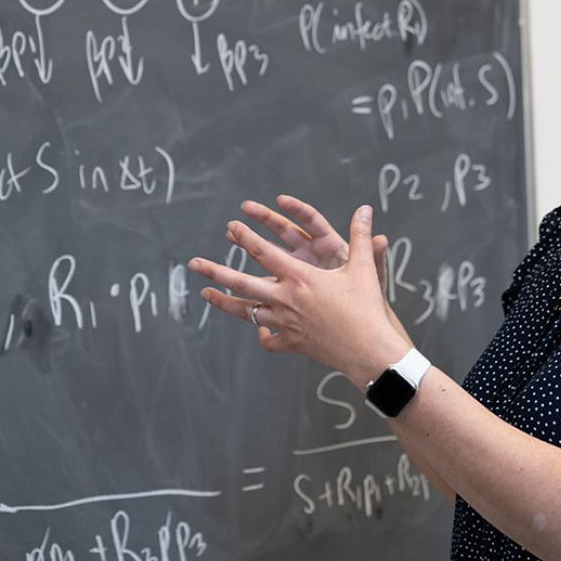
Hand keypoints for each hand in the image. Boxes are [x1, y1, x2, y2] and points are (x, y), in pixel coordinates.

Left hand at [189, 205, 408, 387]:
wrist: (368, 350)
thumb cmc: (366, 308)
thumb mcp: (363, 269)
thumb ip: (360, 236)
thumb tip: (365, 209)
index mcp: (299, 277)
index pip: (264, 252)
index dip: (246, 237)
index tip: (231, 226)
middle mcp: (285, 299)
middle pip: (241, 283)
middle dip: (215, 271)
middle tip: (193, 263)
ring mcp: (285, 323)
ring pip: (247, 311)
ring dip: (224, 302)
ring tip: (206, 294)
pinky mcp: (292, 343)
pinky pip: (269, 339)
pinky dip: (262, 335)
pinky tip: (258, 332)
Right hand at [240, 195, 388, 288]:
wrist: (361, 329)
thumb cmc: (369, 301)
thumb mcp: (370, 277)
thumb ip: (374, 255)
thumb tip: (382, 238)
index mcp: (331, 246)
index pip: (312, 221)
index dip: (298, 209)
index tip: (280, 200)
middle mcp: (313, 256)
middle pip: (286, 232)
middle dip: (265, 219)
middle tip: (245, 208)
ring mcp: (301, 273)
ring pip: (273, 255)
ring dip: (253, 245)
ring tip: (230, 237)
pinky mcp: (293, 291)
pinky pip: (271, 282)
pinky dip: (257, 280)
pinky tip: (238, 279)